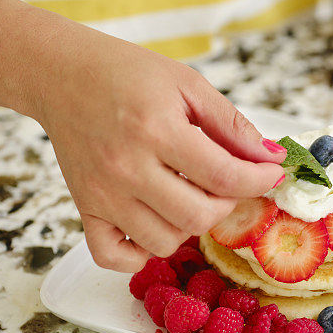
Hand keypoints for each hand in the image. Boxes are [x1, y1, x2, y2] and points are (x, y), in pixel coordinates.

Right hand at [38, 31, 286, 271]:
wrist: (61, 74)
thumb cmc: (127, 75)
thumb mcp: (188, 85)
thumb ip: (232, 125)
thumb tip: (270, 159)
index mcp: (155, 130)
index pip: (224, 177)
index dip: (259, 181)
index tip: (271, 174)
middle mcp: (126, 168)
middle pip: (198, 218)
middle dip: (226, 205)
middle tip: (224, 183)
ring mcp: (103, 194)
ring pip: (164, 242)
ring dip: (189, 227)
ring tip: (188, 196)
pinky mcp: (84, 209)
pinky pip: (115, 258)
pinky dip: (140, 254)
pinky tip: (154, 225)